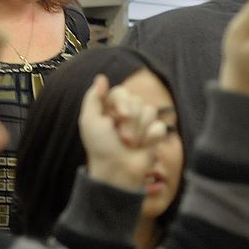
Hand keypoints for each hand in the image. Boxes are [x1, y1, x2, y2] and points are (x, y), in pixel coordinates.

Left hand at [80, 75, 167, 190]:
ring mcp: (143, 123)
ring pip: (150, 111)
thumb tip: (101, 77)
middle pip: (138, 100)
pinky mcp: (155, 134)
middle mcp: (128, 113)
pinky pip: (159, 126)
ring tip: (130, 144)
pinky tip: (143, 147)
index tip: (115, 118)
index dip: (121, 104)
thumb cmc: (101, 147)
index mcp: (112, 108)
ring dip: (138, 130)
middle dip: (129, 120)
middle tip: (121, 137)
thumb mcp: (90, 120)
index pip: (123, 93)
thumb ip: (93, 97)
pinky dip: (150, 137)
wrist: (117, 170)